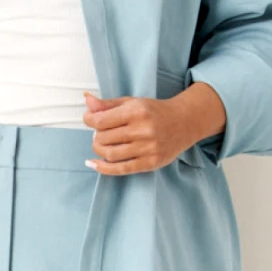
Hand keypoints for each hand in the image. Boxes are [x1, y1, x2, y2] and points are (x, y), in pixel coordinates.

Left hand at [82, 82, 226, 173]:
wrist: (184, 122)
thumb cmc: (154, 111)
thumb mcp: (132, 102)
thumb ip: (108, 104)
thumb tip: (87, 101)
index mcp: (137, 111)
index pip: (101, 120)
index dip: (89, 120)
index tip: (89, 119)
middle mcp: (143, 130)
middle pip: (104, 138)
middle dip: (96, 135)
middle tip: (100, 132)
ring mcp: (148, 148)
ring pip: (110, 154)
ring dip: (99, 150)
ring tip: (102, 144)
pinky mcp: (151, 163)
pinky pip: (122, 169)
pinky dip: (104, 168)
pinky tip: (94, 164)